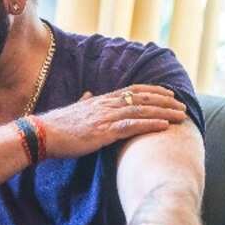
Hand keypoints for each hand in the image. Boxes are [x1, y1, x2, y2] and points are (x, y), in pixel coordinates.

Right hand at [39, 85, 186, 158]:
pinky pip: (131, 126)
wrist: (42, 134)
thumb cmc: (57, 125)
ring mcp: (106, 117)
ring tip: (180, 116)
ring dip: (163, 113)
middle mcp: (106, 105)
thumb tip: (88, 94)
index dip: (153, 91)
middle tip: (182, 106)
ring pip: (141, 110)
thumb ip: (85, 101)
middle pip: (142, 98)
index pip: (133, 90)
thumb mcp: (74, 109)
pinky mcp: (103, 132)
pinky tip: (164, 126)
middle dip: (165, 102)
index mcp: (101, 100)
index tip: (169, 94)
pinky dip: (150, 124)